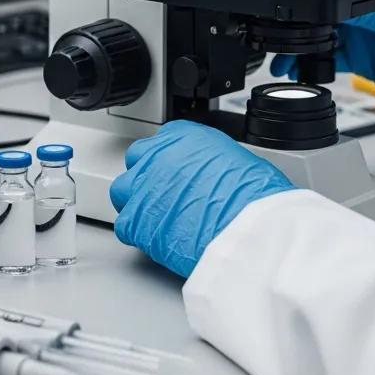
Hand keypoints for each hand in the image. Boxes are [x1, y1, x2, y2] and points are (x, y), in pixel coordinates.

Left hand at [110, 121, 294, 277]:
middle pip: (137, 161)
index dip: (168, 162)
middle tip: (165, 195)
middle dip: (147, 177)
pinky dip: (137, 233)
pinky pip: (125, 225)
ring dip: (136, 202)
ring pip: (122, 191)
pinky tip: (156, 238)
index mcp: (182, 136)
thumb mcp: (238, 159)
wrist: (246, 225)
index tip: (175, 174)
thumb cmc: (251, 193)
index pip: (160, 142)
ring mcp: (143, 188)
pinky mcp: (137, 221)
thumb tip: (217, 172)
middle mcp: (158, 156)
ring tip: (157, 218)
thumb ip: (214, 160)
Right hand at [269, 0, 374, 129]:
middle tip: (276, 36)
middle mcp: (368, 12)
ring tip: (282, 58)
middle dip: (297, 24)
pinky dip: (312, 63)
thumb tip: (339, 4)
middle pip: (321, 13)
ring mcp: (366, 36)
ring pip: (320, 36)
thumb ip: (373, 13)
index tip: (288, 10)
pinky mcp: (365, 59)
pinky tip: (299, 69)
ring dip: (300, 47)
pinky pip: (330, 58)